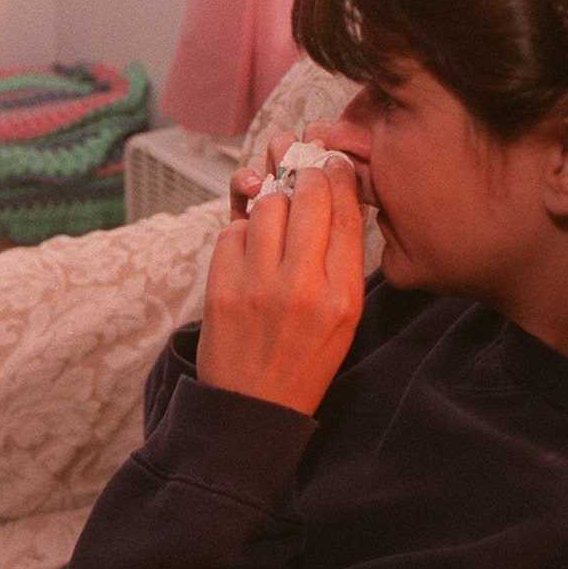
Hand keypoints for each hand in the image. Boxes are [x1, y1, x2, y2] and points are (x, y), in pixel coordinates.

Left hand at [198, 158, 364, 414]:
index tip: (333, 160)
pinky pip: (233, 231)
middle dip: (306, 172)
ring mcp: (258, 286)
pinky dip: (242, 229)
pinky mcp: (221, 288)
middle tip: (303, 164)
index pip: (346, 214)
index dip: (340, 176)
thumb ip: (343, 262)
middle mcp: (303, 287)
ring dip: (272, 197)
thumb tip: (338, 197)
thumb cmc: (303, 359)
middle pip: (308, 198)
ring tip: (277, 205)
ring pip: (267, 206)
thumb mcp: (343, 318)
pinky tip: (251, 242)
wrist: (252, 407)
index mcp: (343, 296)